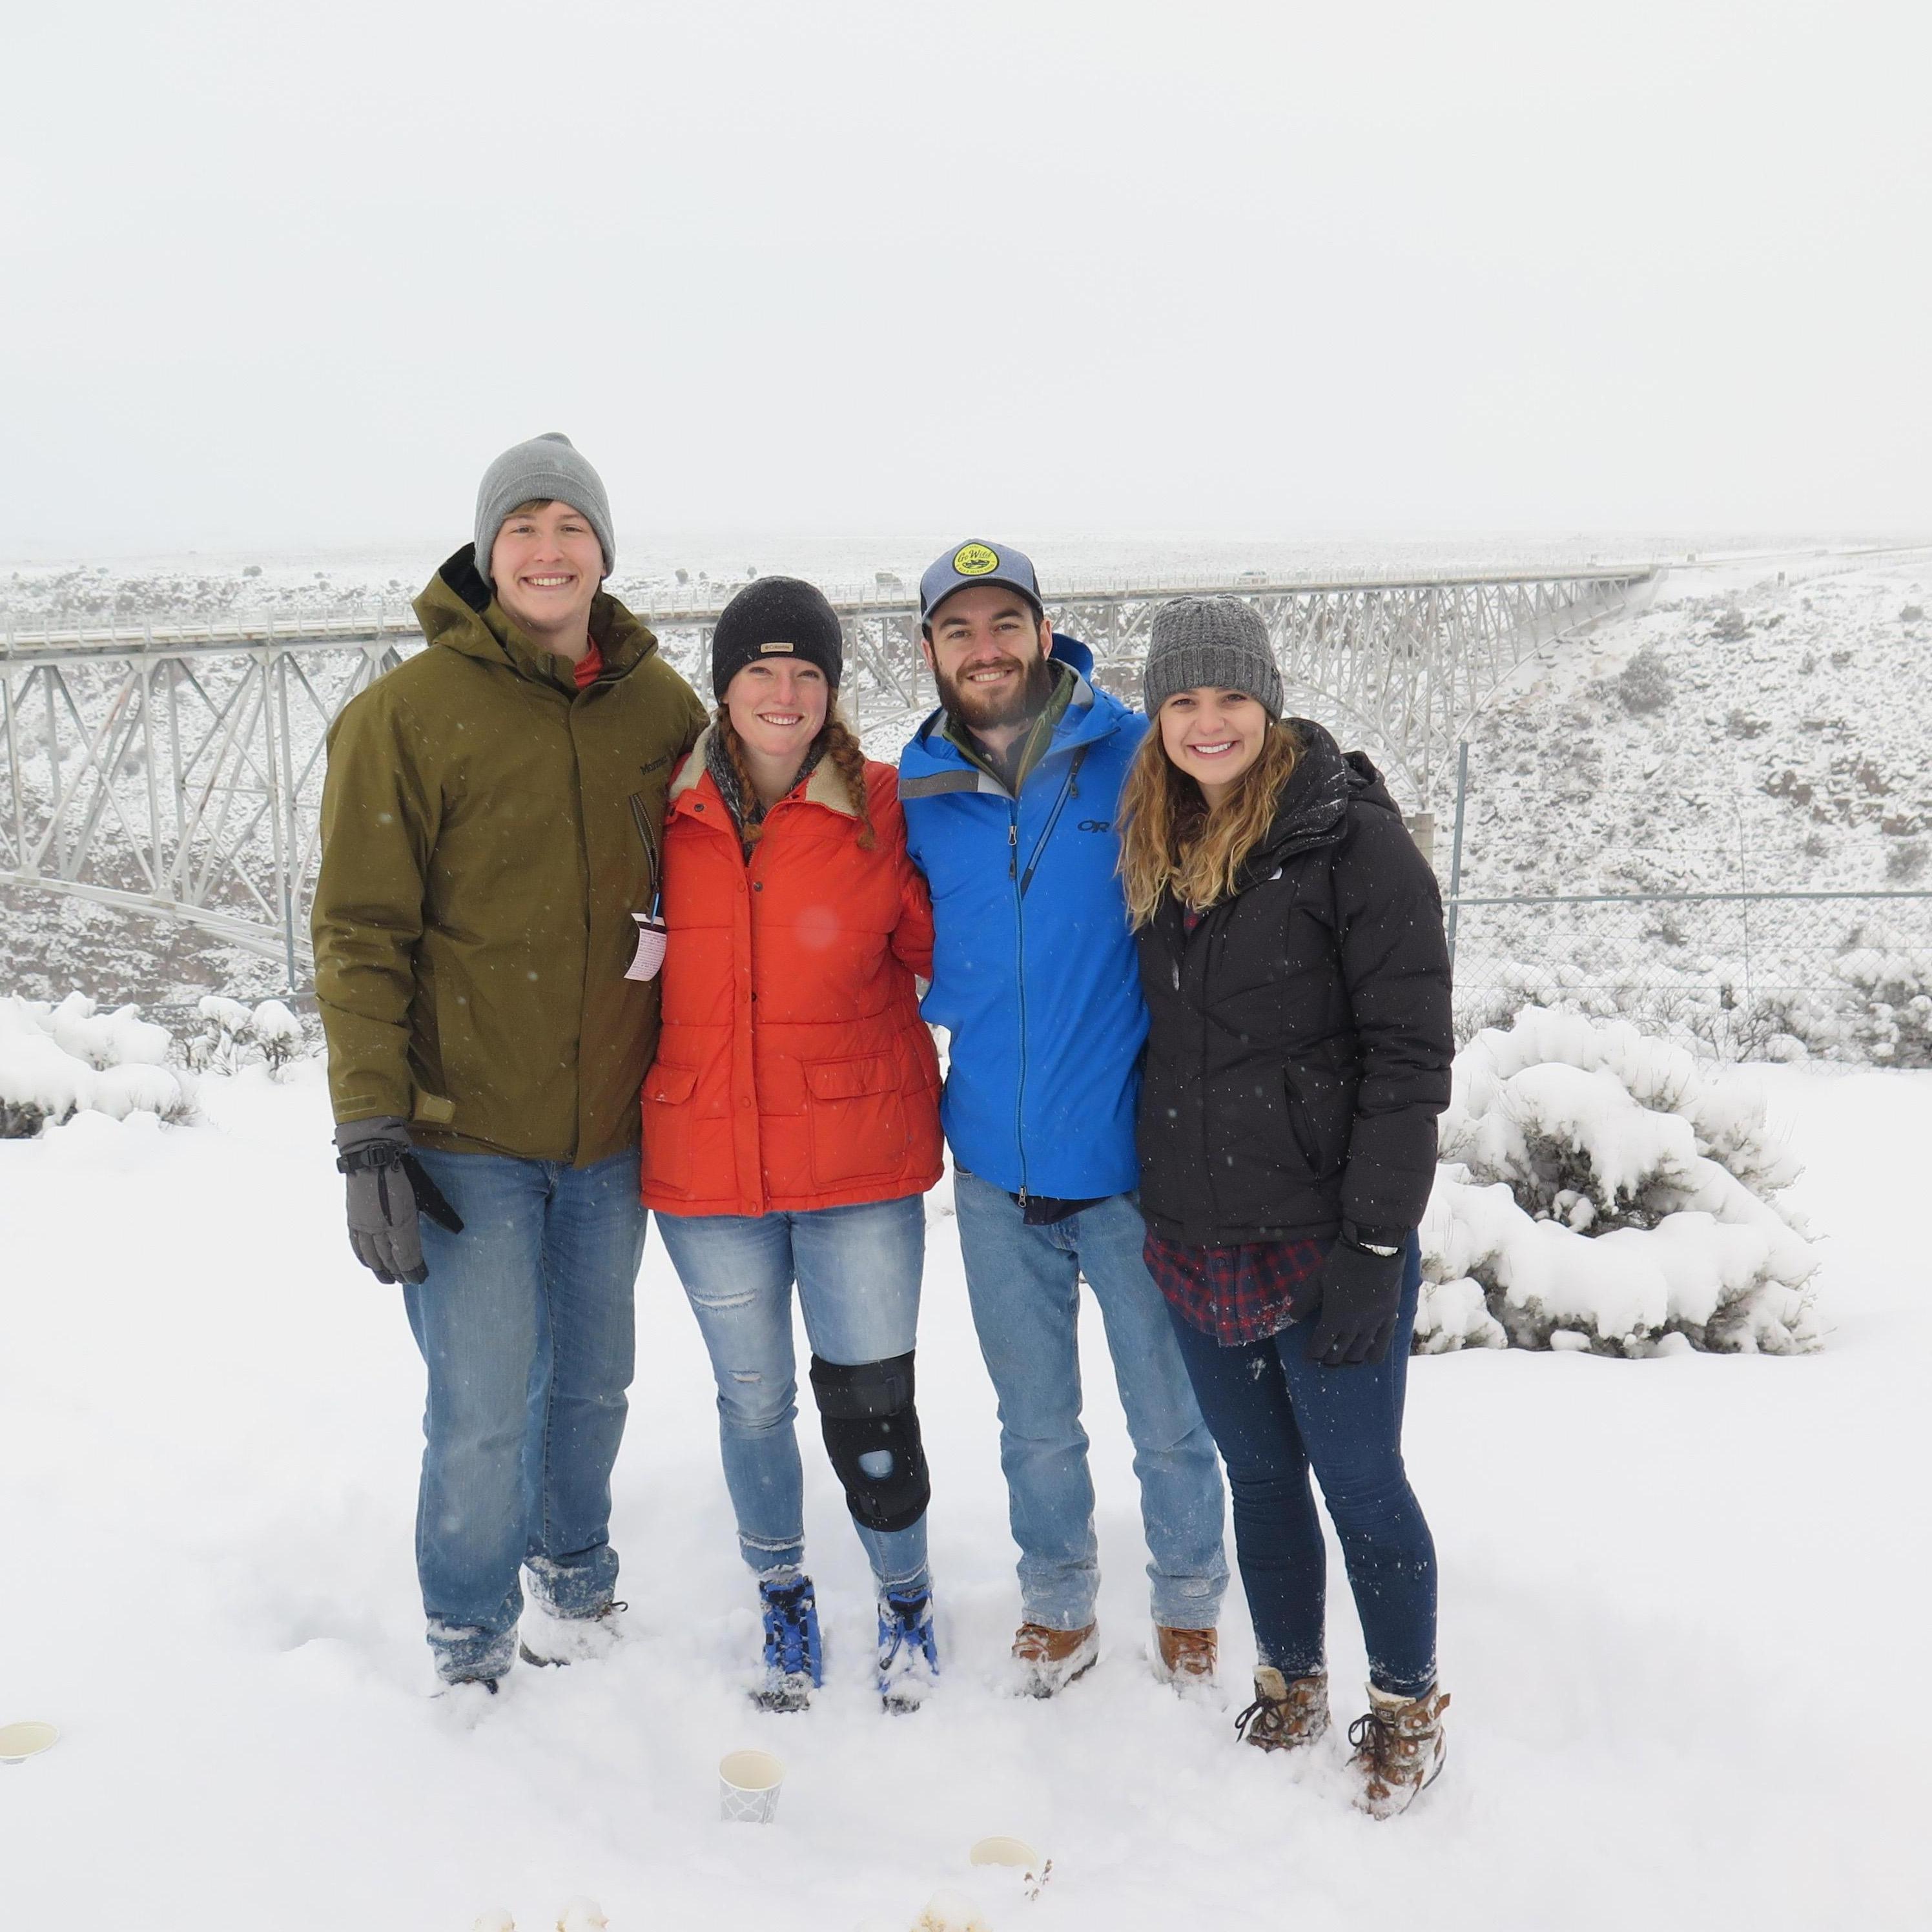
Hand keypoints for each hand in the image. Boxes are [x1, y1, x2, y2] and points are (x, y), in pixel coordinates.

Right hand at [334, 1117, 462, 1284]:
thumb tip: (456, 1227)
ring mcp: (364, 1226)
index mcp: (402, 1222)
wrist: (370, 1155)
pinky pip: (356, 1245)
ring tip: (388, 1280)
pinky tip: (369, 1264)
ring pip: (372, 1256)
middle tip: (407, 1281)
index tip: (421, 1278)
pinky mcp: (352, 1220)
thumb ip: (437, 1213)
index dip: (414, 1270)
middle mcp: (381, 1229)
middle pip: (390, 1259)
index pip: (408, 1256)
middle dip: (400, 1273)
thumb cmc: (403, 1172)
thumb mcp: (425, 1193)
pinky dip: (363, 1258)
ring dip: (381, 1270)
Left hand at [1304, 1237, 1403, 1367]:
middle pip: (1340, 1351)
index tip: (1309, 1358)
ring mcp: (1373, 1323)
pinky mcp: (1389, 1317)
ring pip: (1360, 1351)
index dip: (1314, 1354)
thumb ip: (1305, 1300)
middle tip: (1325, 1362)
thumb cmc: (1342, 1263)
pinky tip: (1371, 1360)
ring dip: (1350, 1360)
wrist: (1374, 1251)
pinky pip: (1383, 1343)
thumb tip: (1292, 1317)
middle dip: (1331, 1359)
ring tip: (1345, 1363)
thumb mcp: (1317, 1279)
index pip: (1321, 1345)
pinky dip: (1376, 1354)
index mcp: (1334, 1317)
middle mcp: (1354, 1325)